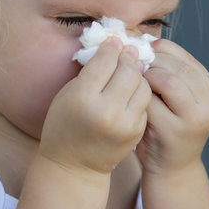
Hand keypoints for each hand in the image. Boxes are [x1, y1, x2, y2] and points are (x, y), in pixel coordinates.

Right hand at [39, 37, 151, 176]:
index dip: (110, 47)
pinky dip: (139, 92)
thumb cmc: (64, 126)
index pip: (105, 60)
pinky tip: (131, 89)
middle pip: (128, 70)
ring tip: (130, 70)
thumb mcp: (67, 95)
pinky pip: (144, 101)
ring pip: (142, 84)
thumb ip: (90, 72)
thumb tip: (114, 48)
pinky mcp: (136, 131)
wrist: (73, 167)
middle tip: (126, 52)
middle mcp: (106, 111)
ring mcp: (124, 124)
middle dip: (127, 58)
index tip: (113, 41)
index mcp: (83, 99)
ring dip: (137, 74)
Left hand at [136, 39, 208, 174]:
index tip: (137, 50)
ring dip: (146, 77)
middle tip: (130, 64)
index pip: (182, 56)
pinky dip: (140, 95)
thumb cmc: (166, 127)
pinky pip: (154, 102)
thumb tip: (141, 40)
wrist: (170, 168)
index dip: (157, 49)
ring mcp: (197, 118)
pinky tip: (130, 98)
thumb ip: (167, 73)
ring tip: (133, 82)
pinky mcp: (177, 131)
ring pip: (169, 80)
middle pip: (177, 66)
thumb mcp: (175, 98)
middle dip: (150, 62)